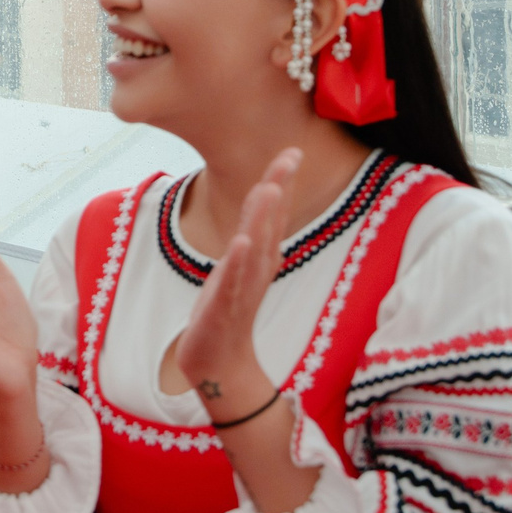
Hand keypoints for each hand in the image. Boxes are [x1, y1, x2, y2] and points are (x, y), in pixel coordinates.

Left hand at [171, 146, 300, 407]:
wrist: (217, 362)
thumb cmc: (226, 308)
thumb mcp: (238, 262)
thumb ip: (252, 230)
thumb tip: (266, 194)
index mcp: (261, 256)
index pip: (273, 213)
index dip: (282, 181)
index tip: (294, 150)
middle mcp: (258, 268)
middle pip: (270, 224)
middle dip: (279, 189)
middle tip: (291, 156)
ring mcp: (243, 288)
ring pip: (255, 249)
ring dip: (262, 220)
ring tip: (269, 189)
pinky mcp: (225, 308)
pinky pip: (233, 282)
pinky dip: (238, 263)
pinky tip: (242, 243)